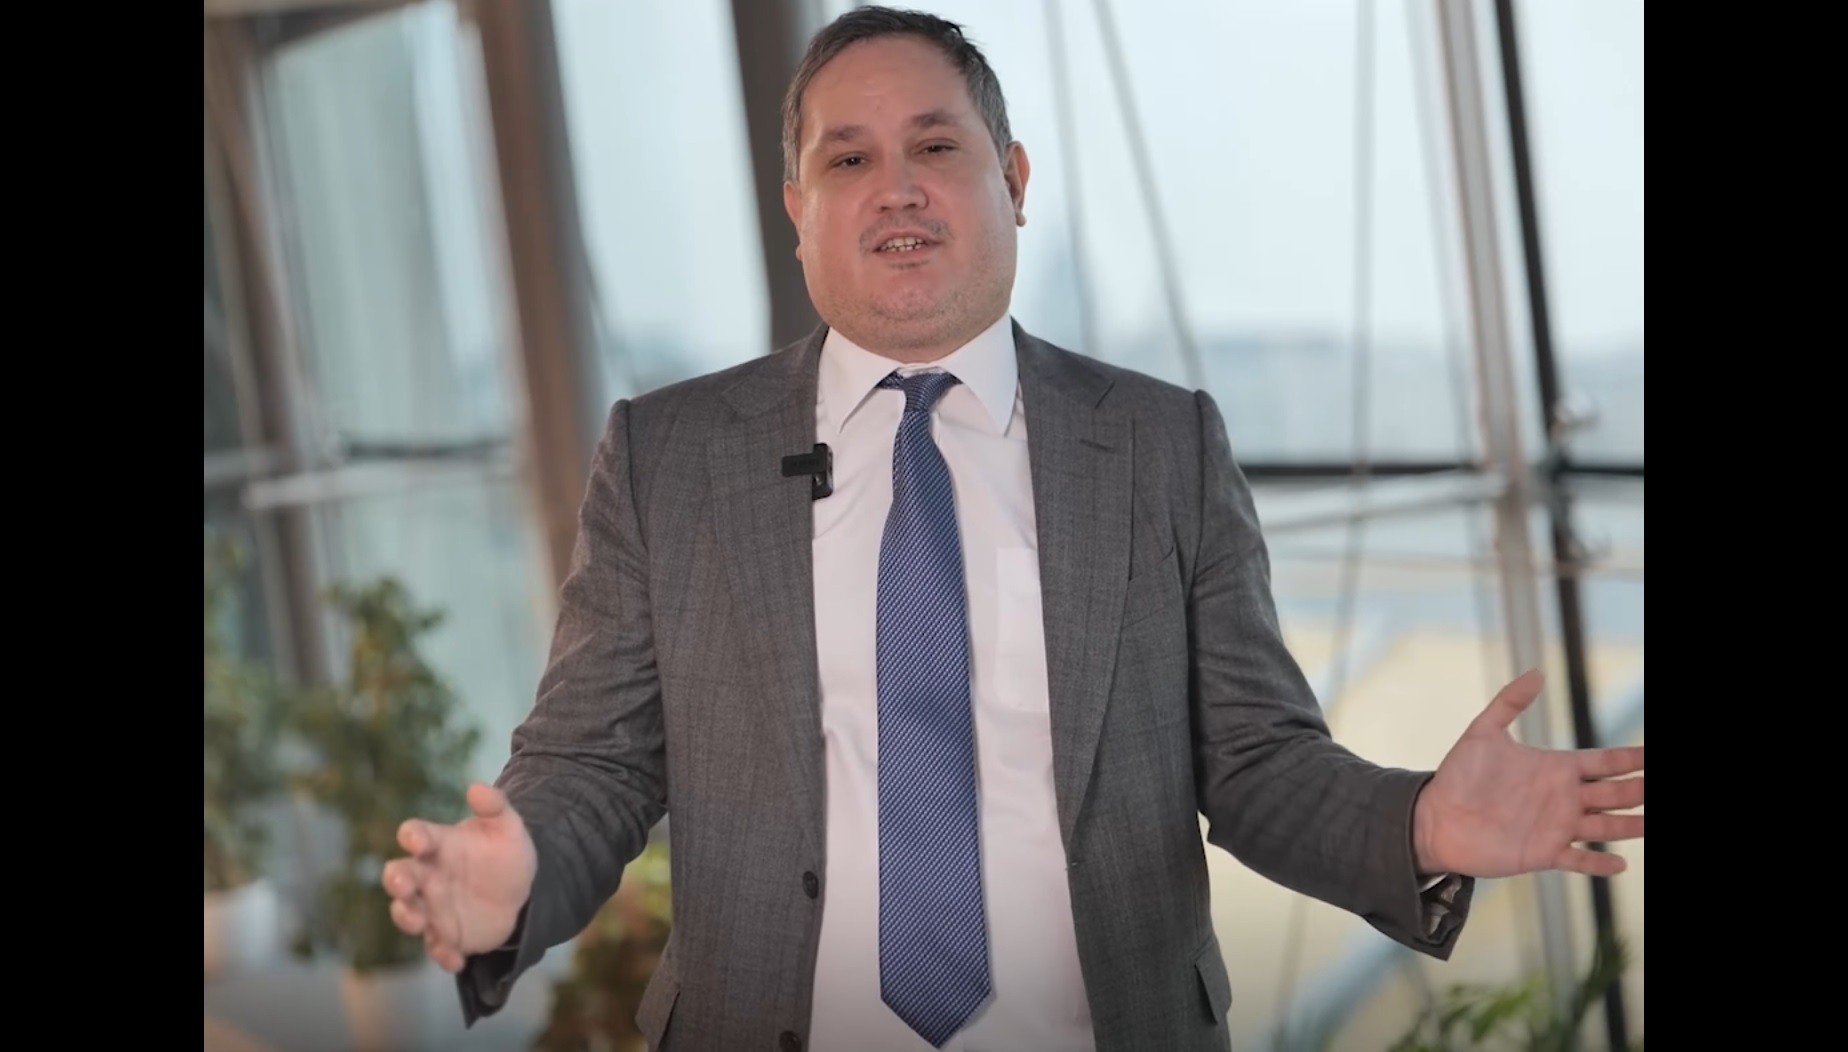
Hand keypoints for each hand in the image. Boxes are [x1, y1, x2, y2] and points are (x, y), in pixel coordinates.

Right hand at [382, 783, 538, 972]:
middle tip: (402, 884)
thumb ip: (494, 806)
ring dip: (407, 918)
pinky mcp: (446, 935)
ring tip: (418, 922)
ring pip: (408, 914)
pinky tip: (457, 958)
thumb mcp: (508, 827)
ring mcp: (433, 907)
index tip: (417, 839)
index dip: (412, 836)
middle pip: (399, 876)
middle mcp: (427, 876)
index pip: (416, 835)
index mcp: (438, 844)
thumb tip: (477, 787)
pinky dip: (443, 954)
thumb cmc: (505, 852)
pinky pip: (437, 947)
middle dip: (396, 880)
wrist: (523, 890)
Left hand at [1413, 670, 1642, 878]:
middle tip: (1656, 787)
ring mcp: (1557, 827)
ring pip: (1607, 827)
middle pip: (1615, 794)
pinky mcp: (1543, 854)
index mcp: (1556, 768)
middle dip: (1641, 790)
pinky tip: (1620, 863)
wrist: (1435, 818)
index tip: (1651, 754)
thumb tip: (1537, 672)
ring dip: (1632, 826)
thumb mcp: (1483, 732)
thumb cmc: (1459, 775)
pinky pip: (1579, 860)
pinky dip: (1599, 864)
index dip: (1631, 759)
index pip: (1605, 762)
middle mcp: (1564, 797)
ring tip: (1652, 823)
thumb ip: (1509, 701)